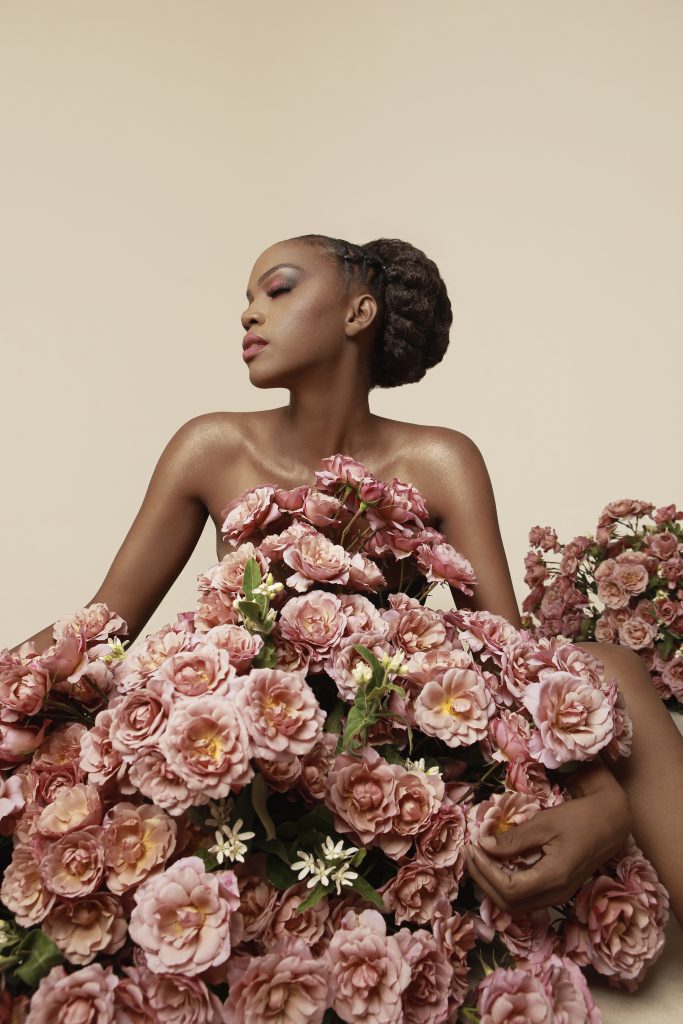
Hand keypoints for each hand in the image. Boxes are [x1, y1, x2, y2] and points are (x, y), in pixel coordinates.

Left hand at [464, 765, 631, 914]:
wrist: (611, 823)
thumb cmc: (579, 818)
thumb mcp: (544, 823)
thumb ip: (514, 839)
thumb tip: (483, 846)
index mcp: (554, 878)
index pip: (509, 889)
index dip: (485, 872)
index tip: (472, 848)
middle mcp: (556, 894)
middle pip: (509, 903)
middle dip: (483, 880)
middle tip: (470, 853)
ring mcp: (558, 896)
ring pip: (516, 905)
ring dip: (493, 885)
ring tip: (479, 858)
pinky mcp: (557, 891)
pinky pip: (525, 898)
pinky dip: (506, 885)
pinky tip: (497, 864)